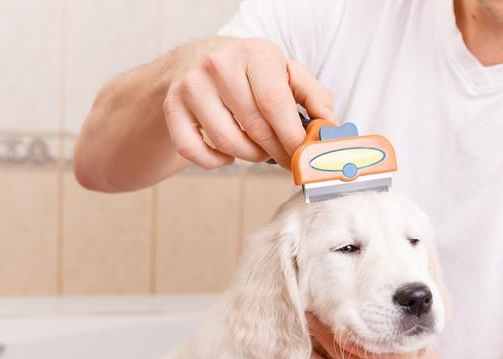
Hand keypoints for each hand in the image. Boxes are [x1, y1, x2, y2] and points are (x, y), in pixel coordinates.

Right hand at [163, 37, 334, 168]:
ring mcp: (192, 86)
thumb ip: (313, 97)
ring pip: (228, 143)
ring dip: (249, 156)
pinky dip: (216, 161)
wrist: (194, 60)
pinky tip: (227, 152)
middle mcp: (219, 65)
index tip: (303, 156)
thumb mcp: (284, 72)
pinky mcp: (172, 108)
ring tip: (257, 148)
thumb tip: (330, 127)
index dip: (293, 139)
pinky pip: (196, 152)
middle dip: (276, 152)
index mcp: (254, 54)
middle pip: (255, 129)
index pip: (276, 106)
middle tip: (284, 158)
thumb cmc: (247, 72)